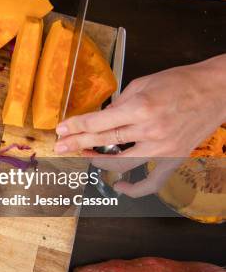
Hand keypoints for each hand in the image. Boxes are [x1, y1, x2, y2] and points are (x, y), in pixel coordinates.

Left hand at [54, 55, 225, 196]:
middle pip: (104, 142)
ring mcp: (163, 147)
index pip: (98, 123)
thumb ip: (119, 103)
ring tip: (82, 156)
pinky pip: (152, 182)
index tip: (60, 130)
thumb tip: (100, 117)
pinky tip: (120, 186)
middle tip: (60, 147)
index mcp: (141, 108)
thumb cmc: (179, 82)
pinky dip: (135, 189)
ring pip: (121, 163)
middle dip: (77, 144)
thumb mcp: (141, 84)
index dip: (76, 127)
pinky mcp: (174, 158)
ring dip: (97, 161)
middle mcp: (150, 130)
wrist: (214, 90)